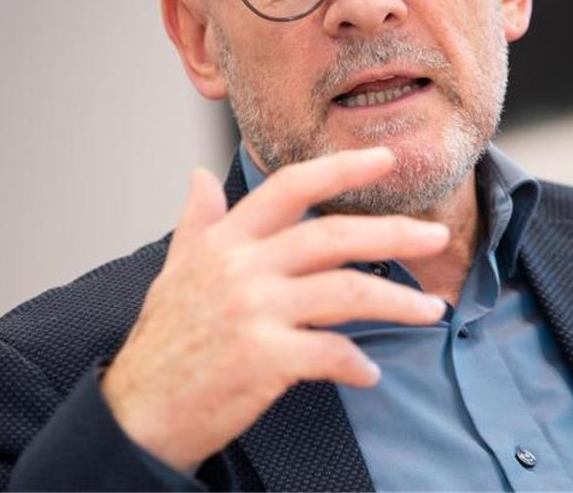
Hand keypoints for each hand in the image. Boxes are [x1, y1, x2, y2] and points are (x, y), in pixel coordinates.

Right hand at [101, 147, 448, 472]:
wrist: (137, 413)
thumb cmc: (163, 343)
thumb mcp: (175, 271)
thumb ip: (198, 222)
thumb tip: (198, 177)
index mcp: (225, 242)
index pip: (289, 187)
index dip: (341, 168)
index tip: (383, 159)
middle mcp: (241, 268)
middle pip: (333, 235)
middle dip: (394, 233)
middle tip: (434, 236)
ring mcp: (253, 312)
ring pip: (346, 292)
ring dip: (397, 301)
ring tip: (430, 311)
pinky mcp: (263, 359)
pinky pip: (331, 354)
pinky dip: (357, 364)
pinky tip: (370, 373)